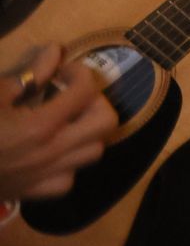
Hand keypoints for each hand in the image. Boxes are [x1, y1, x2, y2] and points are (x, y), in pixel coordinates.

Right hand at [0, 46, 116, 199]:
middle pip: (106, 123)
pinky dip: (66, 164)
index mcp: (40, 126)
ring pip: (93, 152)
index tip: (62, 71)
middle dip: (94, 101)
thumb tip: (54, 52)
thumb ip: (27, 76)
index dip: (79, 73)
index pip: (86, 91)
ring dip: (86, 131)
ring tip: (64, 120)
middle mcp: (52, 152)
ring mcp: (44, 176)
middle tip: (71, 94)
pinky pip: (67, 180)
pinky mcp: (31, 193)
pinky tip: (50, 151)